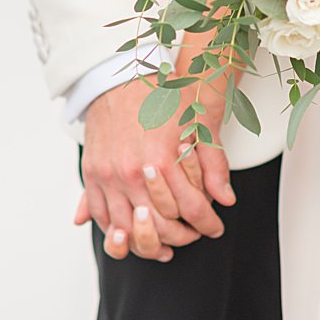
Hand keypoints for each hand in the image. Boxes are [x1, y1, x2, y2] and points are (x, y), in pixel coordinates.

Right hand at [73, 78, 226, 261]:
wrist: (121, 75)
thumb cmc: (160, 96)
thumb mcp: (196, 124)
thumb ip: (213, 165)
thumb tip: (226, 200)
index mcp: (163, 161)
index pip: (192, 209)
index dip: (207, 224)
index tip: (214, 229)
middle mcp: (134, 173)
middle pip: (160, 226)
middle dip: (180, 237)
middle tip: (191, 237)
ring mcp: (109, 175)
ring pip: (127, 227)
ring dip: (147, 241)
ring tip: (162, 244)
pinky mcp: (92, 173)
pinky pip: (101, 214)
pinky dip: (115, 229)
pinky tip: (130, 232)